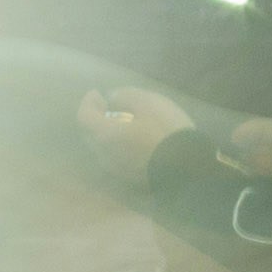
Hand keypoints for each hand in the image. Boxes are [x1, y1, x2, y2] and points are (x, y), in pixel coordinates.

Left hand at [71, 81, 190, 172]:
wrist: (187, 166)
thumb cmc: (164, 129)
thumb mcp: (147, 102)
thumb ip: (125, 96)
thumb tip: (112, 97)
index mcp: (104, 134)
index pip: (83, 117)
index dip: (88, 102)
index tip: (97, 92)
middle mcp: (103, 155)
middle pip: (90, 133)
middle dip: (96, 117)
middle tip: (107, 106)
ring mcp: (116, 169)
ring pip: (102, 148)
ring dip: (107, 132)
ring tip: (122, 122)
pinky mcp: (130, 179)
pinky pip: (116, 158)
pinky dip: (118, 145)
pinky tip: (133, 139)